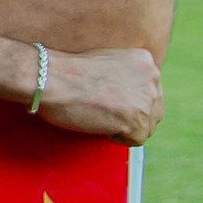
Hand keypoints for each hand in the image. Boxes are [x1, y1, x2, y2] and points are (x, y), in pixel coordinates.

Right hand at [34, 45, 159, 143]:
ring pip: (146, 127)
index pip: (151, 92)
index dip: (129, 101)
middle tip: (104, 111)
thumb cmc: (66, 71)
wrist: (48, 77)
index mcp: (145, 61)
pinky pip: (135, 140)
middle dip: (132, 116)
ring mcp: (146, 100)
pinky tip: (98, 121)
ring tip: (100, 115)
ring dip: (124, 127)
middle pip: (154, 111)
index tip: (109, 100)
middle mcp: (153, 79)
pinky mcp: (136, 120)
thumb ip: (126, 76)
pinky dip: (116, 137)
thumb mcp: (107, 62)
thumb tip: (131, 97)